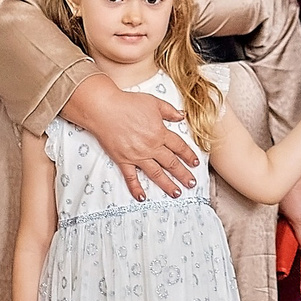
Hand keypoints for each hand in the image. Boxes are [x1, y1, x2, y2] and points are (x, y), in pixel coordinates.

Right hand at [62, 73, 198, 198]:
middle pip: (171, 163)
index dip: (189, 155)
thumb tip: (182, 116)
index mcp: (160, 132)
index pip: (179, 147)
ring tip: (176, 193)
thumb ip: (169, 111)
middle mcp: (151, 146)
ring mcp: (137, 155)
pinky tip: (142, 197)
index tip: (195, 163)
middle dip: (183, 174)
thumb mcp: (154, 102)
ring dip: (167, 184)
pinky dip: (136, 188)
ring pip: (156, 173)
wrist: (104, 109)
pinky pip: (131, 177)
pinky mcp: (123, 160)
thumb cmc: (128, 103)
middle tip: (192, 183)